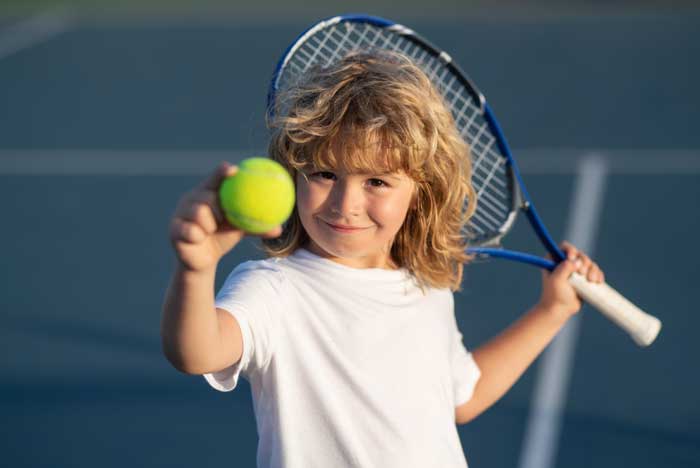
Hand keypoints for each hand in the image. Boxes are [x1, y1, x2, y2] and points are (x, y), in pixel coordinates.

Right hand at [168, 163, 282, 271]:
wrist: (204, 259)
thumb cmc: (223, 236)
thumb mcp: (241, 229)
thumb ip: (257, 226)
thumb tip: (279, 229)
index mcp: (209, 193)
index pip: (216, 179)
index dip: (223, 171)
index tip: (234, 169)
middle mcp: (192, 199)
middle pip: (206, 196)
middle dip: (217, 208)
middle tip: (222, 218)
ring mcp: (180, 213)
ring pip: (197, 213)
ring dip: (208, 225)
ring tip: (210, 230)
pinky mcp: (173, 228)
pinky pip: (188, 230)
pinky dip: (197, 236)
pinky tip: (198, 239)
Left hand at [537, 241, 604, 318]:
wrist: (560, 310)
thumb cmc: (554, 295)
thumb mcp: (556, 280)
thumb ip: (565, 268)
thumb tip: (576, 260)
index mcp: (554, 260)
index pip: (565, 247)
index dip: (571, 250)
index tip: (572, 259)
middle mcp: (565, 262)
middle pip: (580, 254)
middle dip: (584, 263)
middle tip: (582, 274)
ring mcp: (576, 270)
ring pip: (590, 263)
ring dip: (593, 270)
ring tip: (590, 280)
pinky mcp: (584, 278)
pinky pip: (595, 272)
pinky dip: (598, 275)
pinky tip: (596, 281)